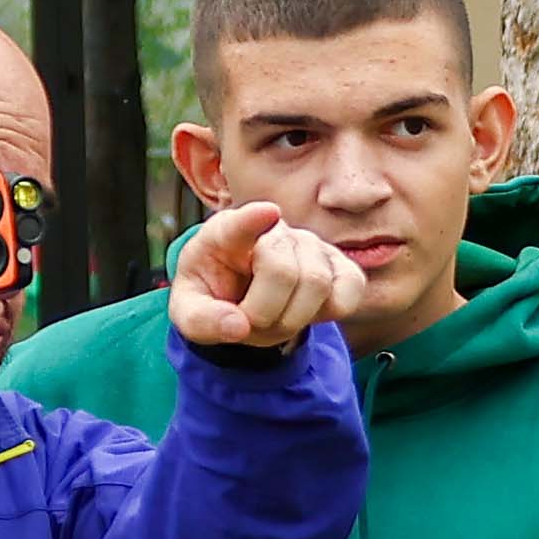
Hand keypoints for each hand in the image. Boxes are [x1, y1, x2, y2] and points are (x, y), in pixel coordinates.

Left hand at [170, 197, 356, 356]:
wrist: (241, 299)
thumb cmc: (214, 298)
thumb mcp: (190, 313)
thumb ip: (203, 321)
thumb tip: (239, 327)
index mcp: (226, 233)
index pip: (240, 223)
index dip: (254, 219)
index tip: (268, 212)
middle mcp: (274, 230)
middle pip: (282, 271)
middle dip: (265, 313)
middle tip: (250, 323)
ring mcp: (312, 245)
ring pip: (317, 284)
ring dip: (292, 320)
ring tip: (273, 320)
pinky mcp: (341, 266)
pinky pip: (348, 292)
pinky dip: (328, 314)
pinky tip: (306, 312)